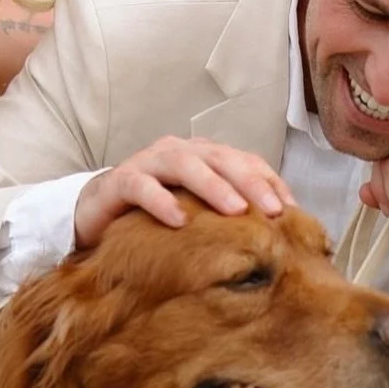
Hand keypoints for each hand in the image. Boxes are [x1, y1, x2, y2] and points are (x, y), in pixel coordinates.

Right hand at [74, 136, 294, 248]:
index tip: (293, 211)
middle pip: (222, 158)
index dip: (270, 182)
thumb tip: (276, 235)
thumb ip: (228, 215)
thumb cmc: (154, 216)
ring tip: (235, 210)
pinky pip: (142, 187)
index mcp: (203, 157)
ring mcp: (148, 163)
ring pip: (185, 165)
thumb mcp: (197, 214)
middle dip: (251, 183)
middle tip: (274, 211)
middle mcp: (179, 152)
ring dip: (213, 187)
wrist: (95, 216)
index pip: (244, 161)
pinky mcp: (119, 181)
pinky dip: (161, 201)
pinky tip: (179, 221)